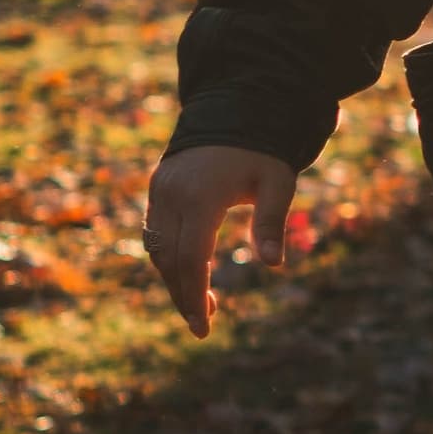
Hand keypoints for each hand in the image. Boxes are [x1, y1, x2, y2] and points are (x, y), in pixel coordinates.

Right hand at [145, 142, 297, 333]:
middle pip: (169, 260)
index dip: (194, 296)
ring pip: (158, 248)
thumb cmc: (262, 150)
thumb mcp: (277, 183)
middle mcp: (171, 195)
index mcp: (200, 198)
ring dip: (175, 279)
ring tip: (202, 303)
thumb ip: (272, 222)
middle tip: (202, 326)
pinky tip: (189, 273)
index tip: (203, 326)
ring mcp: (160, 190)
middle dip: (183, 295)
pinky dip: (168, 257)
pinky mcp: (158, 187)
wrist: (234, 107)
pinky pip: (155, 231)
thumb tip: (274, 265)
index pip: (190, 260)